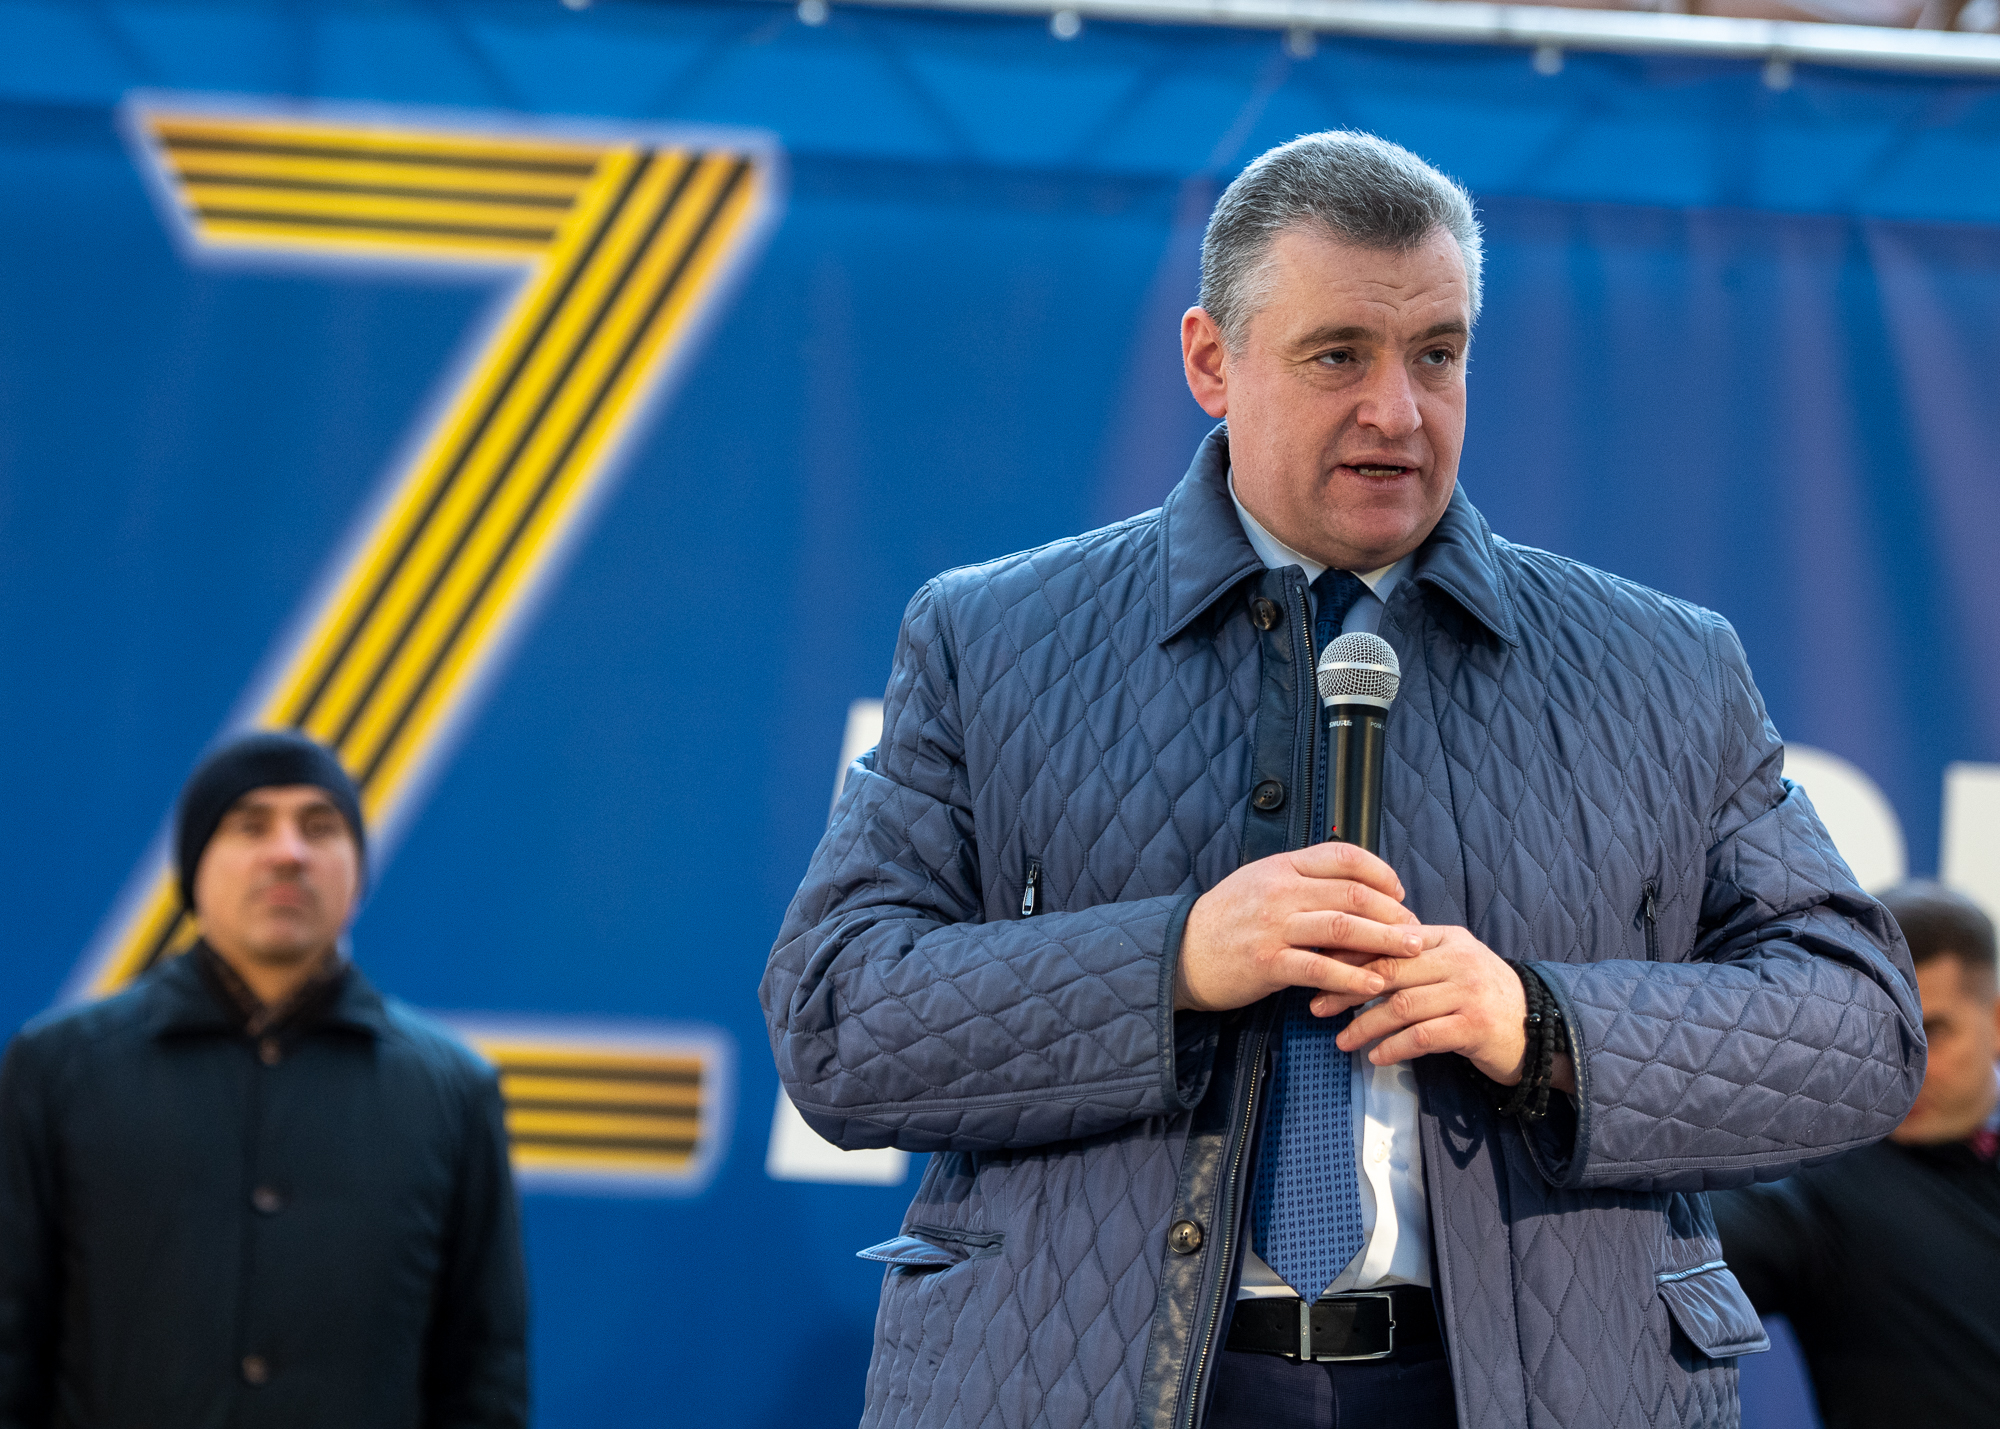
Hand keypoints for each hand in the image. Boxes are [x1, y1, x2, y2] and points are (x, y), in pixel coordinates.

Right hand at [1175, 843, 1424, 1013]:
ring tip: (1410, 952)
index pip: (1343, 856)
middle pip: (1353, 893)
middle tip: (1416, 931)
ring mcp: (1273, 926)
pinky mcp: (1268, 962)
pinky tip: (1374, 985)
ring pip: (1343, 927)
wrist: (1181, 953)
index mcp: (1282, 866)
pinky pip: (1320, 969)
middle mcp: (1280, 890)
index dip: (1380, 872)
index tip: (1399, 892)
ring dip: (1384, 941)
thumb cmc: (1227, 919)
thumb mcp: (1261, 882)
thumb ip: (1302, 878)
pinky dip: (1352, 978)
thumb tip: (1355, 885)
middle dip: (1393, 913)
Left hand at [1332, 926, 1575, 1092]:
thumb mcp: (1451, 965)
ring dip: (1364, 1025)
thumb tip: (1349, 956)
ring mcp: (1468, 992)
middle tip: (1317, 1006)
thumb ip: (1412, 957)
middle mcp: (1458, 959)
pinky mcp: (1474, 1026)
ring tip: (1342, 1041)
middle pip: (1389, 970)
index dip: (1349, 955)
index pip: (1388, 940)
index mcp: (1446, 938)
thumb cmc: (1481, 997)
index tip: (1317, 968)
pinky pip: (1422, 1036)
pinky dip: (1394, 1047)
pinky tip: (1376, 1056)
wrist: (1538, 1028)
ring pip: (1401, 1006)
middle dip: (1346, 990)